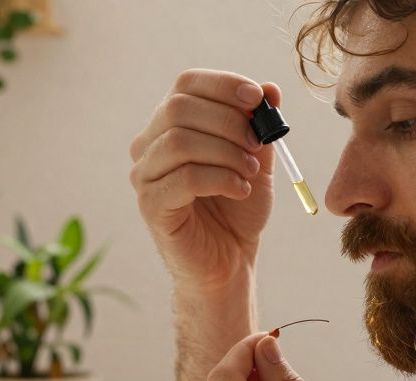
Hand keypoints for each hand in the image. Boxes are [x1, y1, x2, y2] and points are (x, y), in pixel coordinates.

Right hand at [129, 69, 280, 293]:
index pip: (187, 84)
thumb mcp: (257, 159)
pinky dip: (220, 179)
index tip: (258, 99)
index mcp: (171, 124)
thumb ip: (260, 124)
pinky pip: (183, 178)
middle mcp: (149, 144)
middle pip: (179, 107)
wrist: (229, 261)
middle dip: (228, 122)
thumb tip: (270, 89)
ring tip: (251, 172)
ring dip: (226, 152)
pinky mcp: (150, 205)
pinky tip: (240, 190)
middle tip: (257, 145)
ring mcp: (145, 175)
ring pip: (179, 141)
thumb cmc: (238, 208)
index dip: (224, 84)